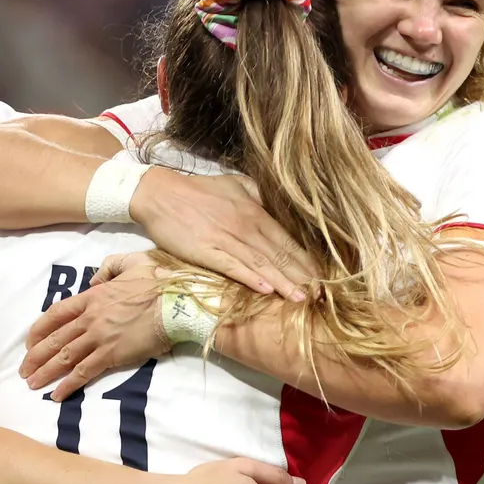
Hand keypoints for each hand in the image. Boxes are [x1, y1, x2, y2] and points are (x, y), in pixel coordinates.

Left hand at [23, 254, 169, 399]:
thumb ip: (109, 267)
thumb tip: (96, 279)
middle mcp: (90, 317)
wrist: (177, 302)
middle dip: (35, 356)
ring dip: (45, 372)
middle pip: (54, 339)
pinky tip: (56, 395)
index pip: (55, 314)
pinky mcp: (112, 354)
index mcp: (92, 296)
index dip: (39, 329)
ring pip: (64, 357)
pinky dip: (68, 384)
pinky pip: (84, 371)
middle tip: (24, 370)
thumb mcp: (132, 262)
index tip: (29, 342)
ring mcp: (99, 336)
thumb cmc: (159, 281)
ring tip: (32, 384)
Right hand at [131, 171, 314, 300]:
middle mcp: (245, 225)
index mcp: (254, 210)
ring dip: (282, 282)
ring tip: (300, 298)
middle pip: (278, 254)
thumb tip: (282, 209)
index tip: (322, 277)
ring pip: (260, 263)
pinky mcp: (206, 250)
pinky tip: (266, 290)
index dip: (306, 260)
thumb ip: (260, 197)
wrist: (160, 194)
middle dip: (301, 276)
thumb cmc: (199, 191)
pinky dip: (250, 278)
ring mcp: (225, 238)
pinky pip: (232, 266)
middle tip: (321, 296)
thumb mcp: (236, 185)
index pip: (286, 239)